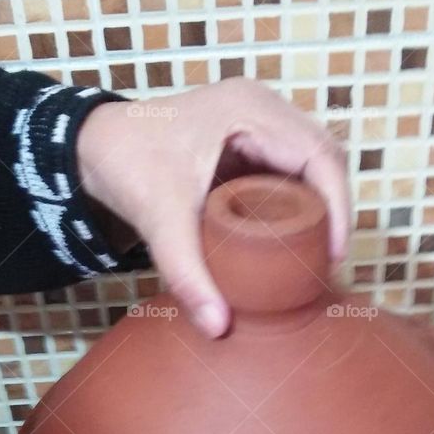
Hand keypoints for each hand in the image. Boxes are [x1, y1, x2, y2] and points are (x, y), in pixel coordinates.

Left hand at [76, 78, 349, 337]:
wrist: (95, 147)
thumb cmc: (127, 166)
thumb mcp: (160, 220)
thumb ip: (187, 274)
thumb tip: (218, 327)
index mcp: (249, 109)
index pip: (320, 154)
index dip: (338, 205)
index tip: (336, 253)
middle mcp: (262, 106)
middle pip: (326, 155)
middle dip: (334, 208)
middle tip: (328, 261)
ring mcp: (259, 118)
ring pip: (313, 160)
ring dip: (320, 203)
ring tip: (316, 252)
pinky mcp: (251, 137)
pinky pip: (292, 166)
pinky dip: (299, 199)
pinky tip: (293, 236)